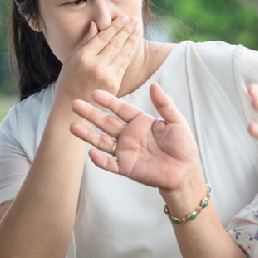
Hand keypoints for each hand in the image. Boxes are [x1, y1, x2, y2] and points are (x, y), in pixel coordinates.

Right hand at [56, 15, 140, 101]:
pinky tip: (132, 46)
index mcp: (83, 57)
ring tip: (137, 30)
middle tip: (134, 20)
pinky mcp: (114, 85)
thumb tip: (95, 25)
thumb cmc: (69, 80)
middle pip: (115, 44)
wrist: (71, 106)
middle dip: (126, 30)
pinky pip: (123, 65)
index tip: (123, 17)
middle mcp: (96, 66)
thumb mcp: (71, 58)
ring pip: (122, 54)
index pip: (103, 37)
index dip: (115, 26)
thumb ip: (85, 41)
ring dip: (131, 40)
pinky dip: (129, 54)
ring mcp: (106, 76)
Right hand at [70, 84, 199, 190]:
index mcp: (140, 122)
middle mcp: (129, 135)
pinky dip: (100, 160)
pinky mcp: (126, 168)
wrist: (185, 172)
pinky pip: (110, 164)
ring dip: (88, 135)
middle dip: (90, 114)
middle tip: (75, 104)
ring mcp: (126, 152)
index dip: (108, 101)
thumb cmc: (183, 146)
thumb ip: (164, 104)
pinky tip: (91, 153)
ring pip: (102, 141)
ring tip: (72, 127)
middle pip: (106, 122)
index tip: (94, 93)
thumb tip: (154, 85)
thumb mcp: (176, 122)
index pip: (120, 109)